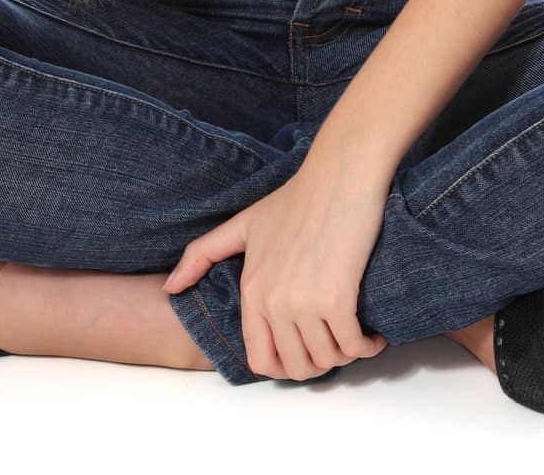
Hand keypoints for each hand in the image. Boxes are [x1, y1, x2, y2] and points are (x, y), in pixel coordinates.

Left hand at [161, 162, 391, 379]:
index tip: (306, 350)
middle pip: (296, 368)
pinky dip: (368, 346)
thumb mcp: (244, 224)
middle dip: (319, 366)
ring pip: (326, 361)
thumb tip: (170, 288)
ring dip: (346, 356)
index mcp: (251, 290)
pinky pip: (353, 345)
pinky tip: (374, 334)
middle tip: (335, 346)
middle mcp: (273, 302)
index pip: (261, 360)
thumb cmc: (297, 197)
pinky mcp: (337, 299)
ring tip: (355, 337)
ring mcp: (303, 302)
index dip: (286, 366)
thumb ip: (203, 254)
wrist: (338, 175)